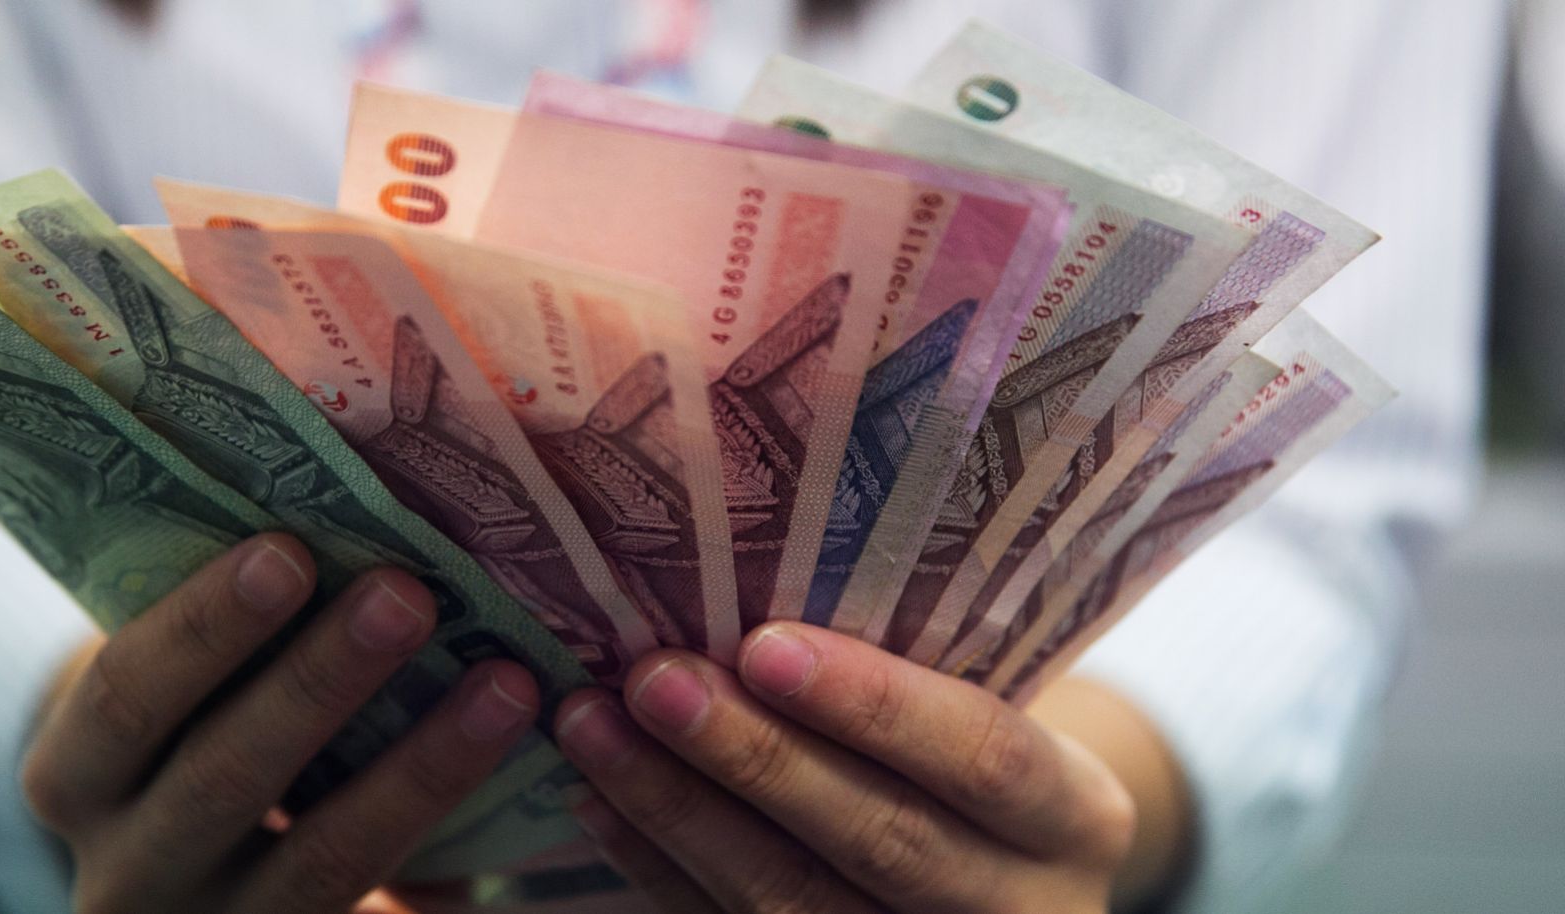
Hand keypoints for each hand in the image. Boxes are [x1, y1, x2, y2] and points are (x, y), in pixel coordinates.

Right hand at [23, 534, 540, 912]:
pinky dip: (462, 839)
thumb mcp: (165, 700)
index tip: (287, 549)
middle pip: (223, 777)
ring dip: (423, 767)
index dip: (201, 628)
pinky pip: (385, 901)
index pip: (122, 699)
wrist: (183, 886)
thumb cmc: (184, 737)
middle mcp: (129, 870)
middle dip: (319, 682)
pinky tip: (530, 769)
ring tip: (507, 682)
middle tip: (408, 593)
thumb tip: (331, 489)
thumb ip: (214, 636)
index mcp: (74, 777)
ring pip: (326, 858)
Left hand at [553, 622, 1143, 912]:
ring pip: (792, 905)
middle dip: (755, 758)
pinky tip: (597, 801)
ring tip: (592, 727)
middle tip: (652, 679)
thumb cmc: (970, 751)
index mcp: (1074, 818)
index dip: (876, 706)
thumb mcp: (991, 703)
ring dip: (677, 811)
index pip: (984, 758)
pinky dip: (658, 868)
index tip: (765, 645)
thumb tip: (757, 561)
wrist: (996, 871)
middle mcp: (1021, 908)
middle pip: (882, 840)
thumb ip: (920, 659)